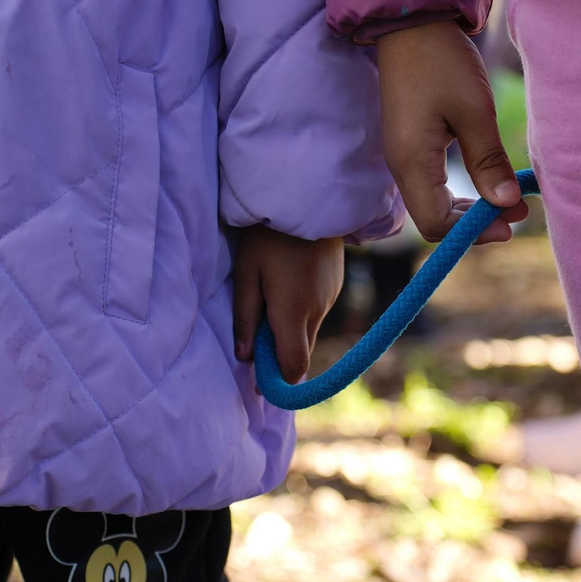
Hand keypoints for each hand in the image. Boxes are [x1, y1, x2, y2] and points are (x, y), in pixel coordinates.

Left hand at [232, 226, 344, 383]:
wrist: (306, 199)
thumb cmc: (267, 235)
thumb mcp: (246, 273)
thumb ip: (245, 317)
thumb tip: (244, 357)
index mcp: (292, 311)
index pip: (294, 366)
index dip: (279, 381)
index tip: (261, 382)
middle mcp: (317, 310)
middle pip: (302, 353)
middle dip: (280, 355)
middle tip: (256, 340)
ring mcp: (331, 298)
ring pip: (309, 332)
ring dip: (290, 332)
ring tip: (269, 302)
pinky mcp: (336, 287)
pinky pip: (317, 313)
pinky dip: (301, 313)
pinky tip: (287, 286)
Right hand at [376, 21, 529, 243]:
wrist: (412, 24)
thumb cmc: (442, 61)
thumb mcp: (474, 110)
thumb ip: (488, 160)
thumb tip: (506, 203)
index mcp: (412, 161)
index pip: (435, 223)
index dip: (472, 231)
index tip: (510, 222)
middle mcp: (401, 166)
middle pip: (432, 219)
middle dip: (474, 223)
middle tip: (516, 214)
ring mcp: (403, 156)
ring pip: (433, 204)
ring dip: (469, 208)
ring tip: (508, 199)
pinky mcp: (410, 144)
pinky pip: (431, 185)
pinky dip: (459, 191)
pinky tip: (486, 179)